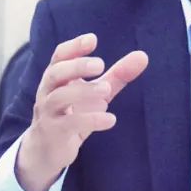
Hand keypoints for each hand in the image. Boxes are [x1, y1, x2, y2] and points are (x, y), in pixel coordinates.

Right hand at [16, 33, 147, 190]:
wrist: (47, 150)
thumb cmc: (72, 114)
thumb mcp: (96, 93)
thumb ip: (117, 75)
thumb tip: (143, 56)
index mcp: (57, 78)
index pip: (60, 56)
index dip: (74, 46)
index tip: (93, 40)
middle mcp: (48, 92)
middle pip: (55, 73)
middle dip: (76, 66)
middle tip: (100, 64)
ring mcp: (48, 113)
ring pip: (59, 98)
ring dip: (83, 91)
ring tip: (106, 90)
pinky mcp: (53, 133)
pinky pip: (69, 124)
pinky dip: (90, 120)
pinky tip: (110, 119)